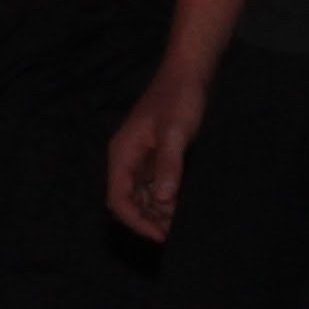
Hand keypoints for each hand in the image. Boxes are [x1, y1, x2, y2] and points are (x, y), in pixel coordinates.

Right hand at [104, 73, 205, 242]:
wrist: (190, 73)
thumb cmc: (180, 99)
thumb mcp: (176, 132)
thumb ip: (168, 165)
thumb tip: (161, 200)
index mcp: (121, 154)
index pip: (118, 199)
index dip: (136, 222)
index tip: (161, 236)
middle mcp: (126, 159)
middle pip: (127, 202)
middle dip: (148, 219)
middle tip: (175, 231)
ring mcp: (140, 159)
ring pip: (141, 197)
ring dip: (157, 212)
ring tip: (181, 219)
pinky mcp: (154, 157)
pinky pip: (153, 186)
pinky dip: (165, 199)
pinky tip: (181, 204)